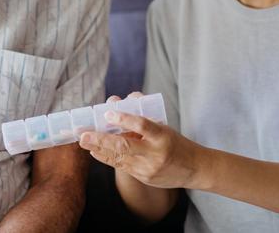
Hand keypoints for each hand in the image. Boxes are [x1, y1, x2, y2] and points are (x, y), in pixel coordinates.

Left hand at [78, 92, 204, 188]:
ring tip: (83, 141)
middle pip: (125, 145)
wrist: (195, 169)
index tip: (108, 113)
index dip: (125, 119)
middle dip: (101, 139)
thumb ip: (141, 116)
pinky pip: (121, 166)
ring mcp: (148, 168)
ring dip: (99, 149)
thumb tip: (116, 102)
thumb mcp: (164, 126)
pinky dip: (106, 158)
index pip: (142, 125)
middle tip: (83, 134)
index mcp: (163, 136)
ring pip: (119, 158)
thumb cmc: (176, 142)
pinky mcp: (144, 177)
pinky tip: (95, 151)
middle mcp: (155, 153)